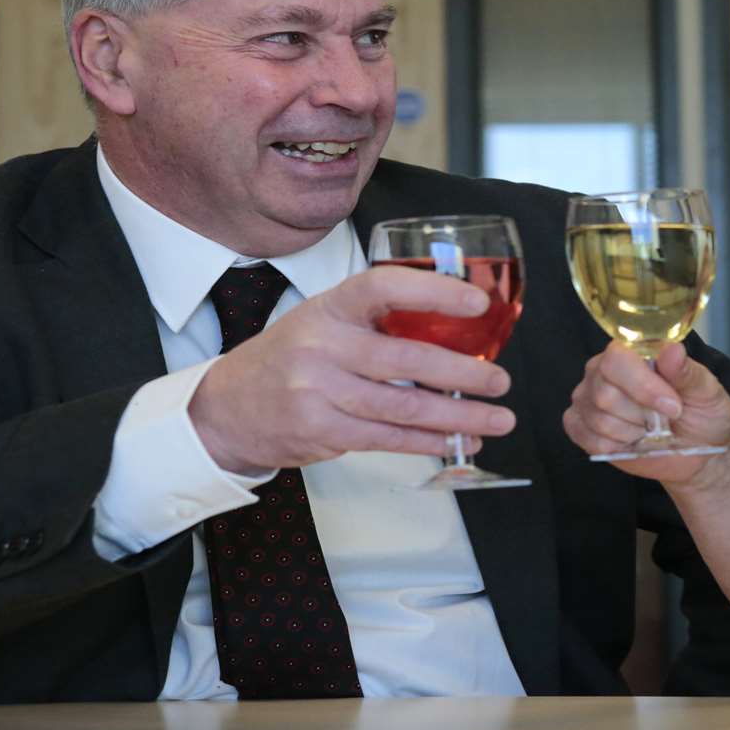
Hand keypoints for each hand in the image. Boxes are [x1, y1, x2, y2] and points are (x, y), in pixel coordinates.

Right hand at [190, 265, 515, 473]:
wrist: (227, 407)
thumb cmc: (291, 357)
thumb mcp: (324, 320)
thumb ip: (376, 320)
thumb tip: (456, 326)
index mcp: (330, 306)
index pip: (385, 287)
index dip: (434, 292)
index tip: (478, 305)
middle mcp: (323, 344)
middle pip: (407, 358)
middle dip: (464, 374)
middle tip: (502, 382)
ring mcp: (318, 390)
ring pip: (404, 406)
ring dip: (458, 417)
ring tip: (496, 420)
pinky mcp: (320, 430)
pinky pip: (387, 438)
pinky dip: (428, 442)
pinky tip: (457, 441)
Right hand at [561, 341, 729, 484]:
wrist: (699, 452)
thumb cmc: (703, 415)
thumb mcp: (707, 392)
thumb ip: (687, 372)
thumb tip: (672, 350)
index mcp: (632, 352)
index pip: (617, 359)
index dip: (642, 386)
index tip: (672, 406)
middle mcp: (602, 370)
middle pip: (604, 393)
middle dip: (641, 415)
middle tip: (665, 419)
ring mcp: (587, 398)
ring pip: (599, 419)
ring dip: (633, 432)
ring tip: (650, 429)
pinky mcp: (580, 425)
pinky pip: (589, 439)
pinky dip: (617, 446)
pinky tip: (633, 440)